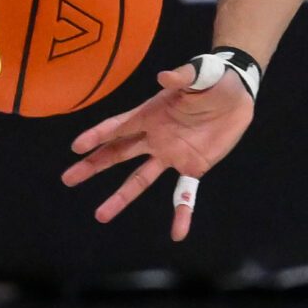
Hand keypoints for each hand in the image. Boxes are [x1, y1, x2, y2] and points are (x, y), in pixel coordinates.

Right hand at [63, 61, 253, 239]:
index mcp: (151, 114)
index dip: (98, 135)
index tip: (77, 146)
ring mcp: (170, 155)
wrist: (239, 96)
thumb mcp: (201, 75)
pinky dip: (182, 212)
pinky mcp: (191, 167)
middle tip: (68, 178)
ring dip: (121, 197)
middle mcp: (154, 137)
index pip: (119, 126)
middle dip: (93, 165)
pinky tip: (177, 233)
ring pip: (139, 179)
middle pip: (117, 154)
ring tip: (100, 215)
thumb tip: (164, 76)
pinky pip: (184, 193)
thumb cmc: (214, 80)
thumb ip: (182, 77)